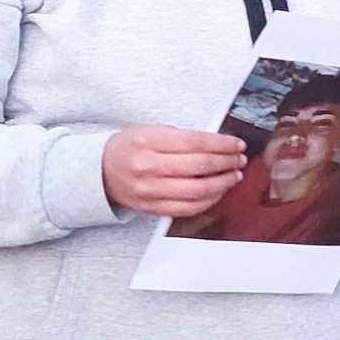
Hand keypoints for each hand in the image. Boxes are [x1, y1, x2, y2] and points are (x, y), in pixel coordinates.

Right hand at [101, 125, 245, 217]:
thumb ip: (182, 137)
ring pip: (198, 191)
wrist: (100, 172)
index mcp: (149, 142)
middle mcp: (148, 167)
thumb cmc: (130, 148)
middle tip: (239, 159)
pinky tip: (218, 191)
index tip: (237, 144)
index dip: (222, 144)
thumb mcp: (152, 131)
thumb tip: (219, 144)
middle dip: (227, 163)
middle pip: (200, 167)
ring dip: (223, 183)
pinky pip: (188, 208)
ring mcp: (150, 191)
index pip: (196, 142)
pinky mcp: (152, 208)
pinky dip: (209, 200)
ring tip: (234, 175)